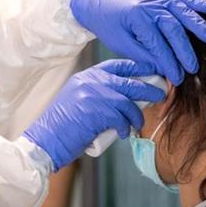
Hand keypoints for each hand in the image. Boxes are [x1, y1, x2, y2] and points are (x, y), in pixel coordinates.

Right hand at [23, 59, 164, 171]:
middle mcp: (91, 81)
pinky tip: (122, 134)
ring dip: (137, 116)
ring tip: (136, 125)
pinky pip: (122, 119)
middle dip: (149, 88)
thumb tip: (126, 97)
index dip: (140, 67)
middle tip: (160, 95)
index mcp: (86, 76)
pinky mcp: (98, 112)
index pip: (118, 65)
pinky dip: (125, 129)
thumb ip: (97, 93)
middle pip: (130, 81)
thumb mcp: (77, 100)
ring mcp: (94, 95)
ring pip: (129, 103)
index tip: (154, 71)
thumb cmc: (62, 127)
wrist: (45, 141)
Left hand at [70, 0, 205, 84]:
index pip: (158, 45)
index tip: (177, 77)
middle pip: (173, 29)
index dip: (169, 63)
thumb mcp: (121, 43)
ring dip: (197, 25)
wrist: (98, 0)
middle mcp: (149, 4)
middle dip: (184, 50)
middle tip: (192, 68)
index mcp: (136, 18)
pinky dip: (195, 2)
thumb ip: (142, 54)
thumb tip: (163, 69)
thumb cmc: (108, 24)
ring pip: (181, 10)